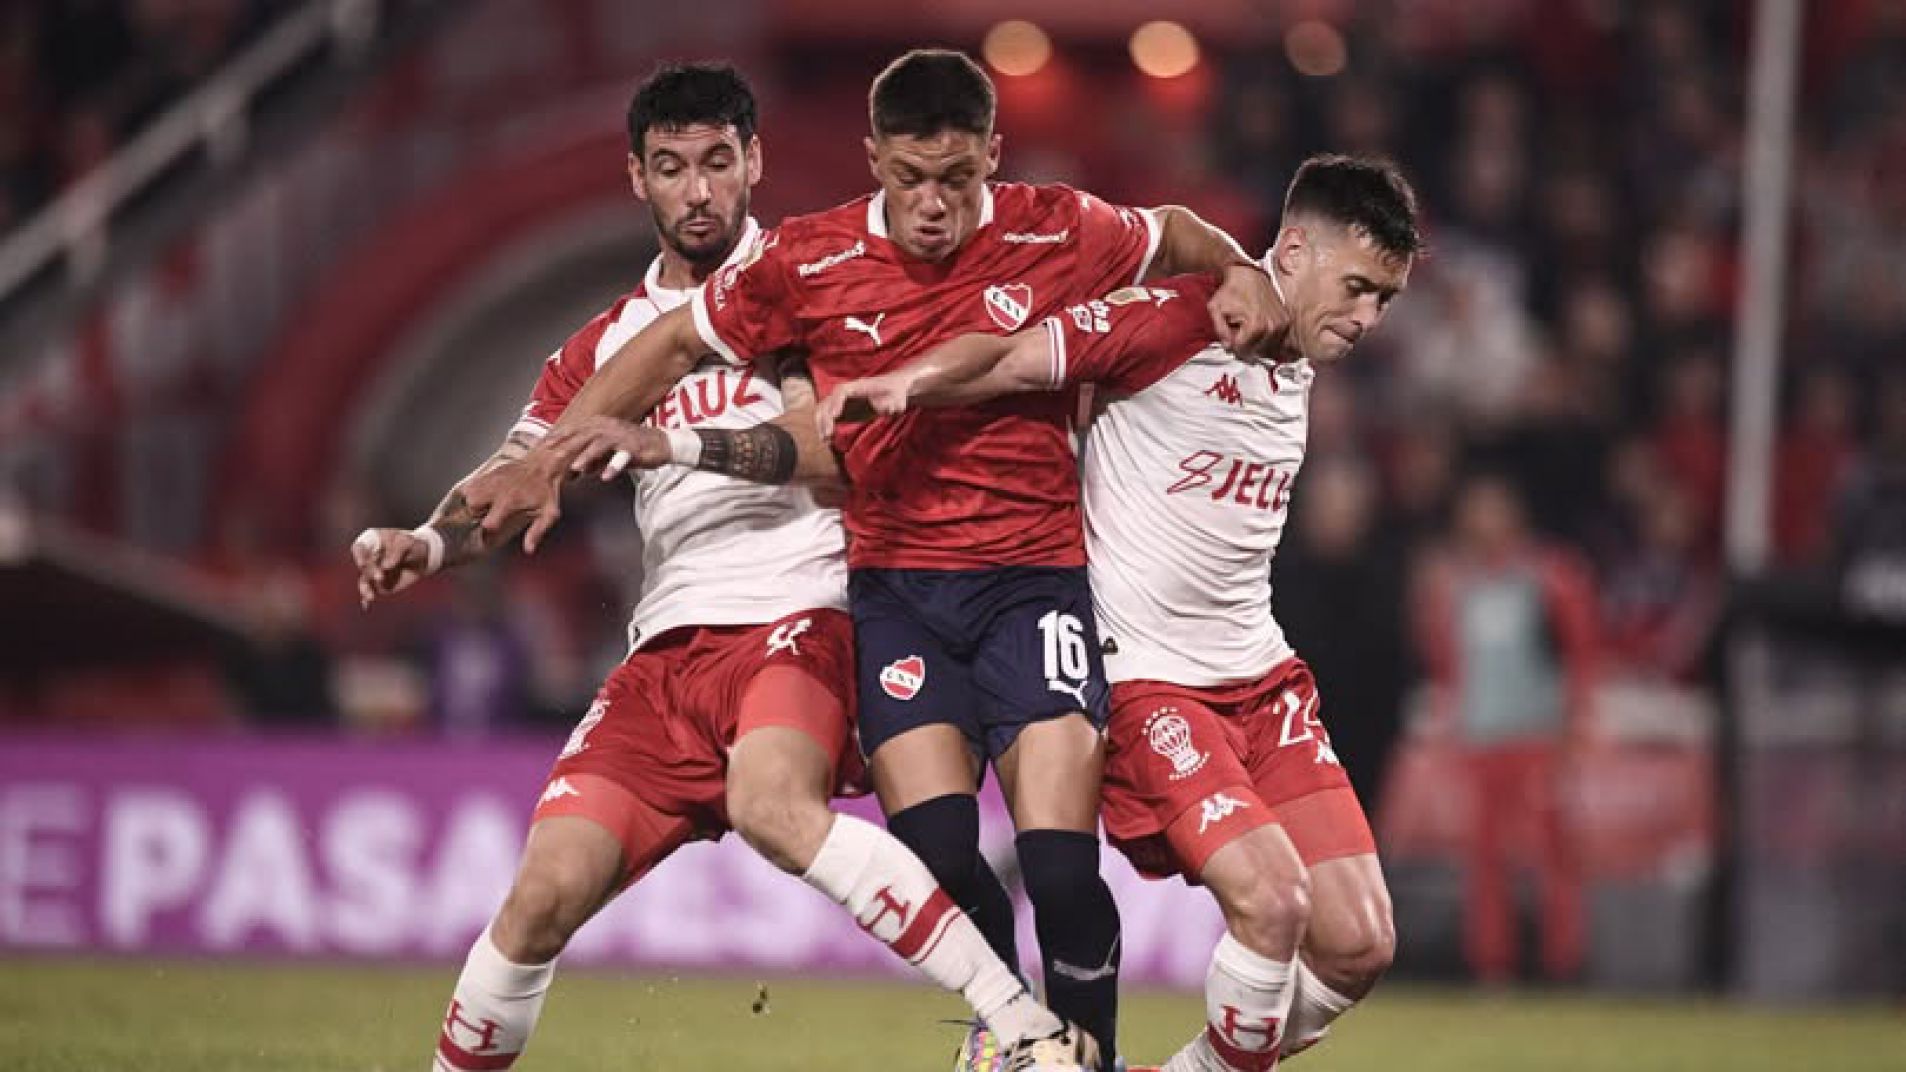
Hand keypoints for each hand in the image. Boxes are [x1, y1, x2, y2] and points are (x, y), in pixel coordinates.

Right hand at [350, 527, 431, 606]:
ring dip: (365, 589)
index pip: (360, 547)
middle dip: (370, 572)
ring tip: (371, 597)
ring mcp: (372, 572)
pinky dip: (366, 599)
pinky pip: (370, 592)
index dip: (359, 555)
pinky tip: (366, 606)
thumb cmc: (415, 546)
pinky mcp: (378, 585)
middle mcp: (369, 557)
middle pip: (363, 565)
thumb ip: (398, 551)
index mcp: (373, 542)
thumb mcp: (410, 543)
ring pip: (364, 581)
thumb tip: (385, 566)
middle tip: (381, 577)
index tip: (362, 563)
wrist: (424, 559)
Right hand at [465, 452, 565, 553]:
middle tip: (486, 514)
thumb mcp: (548, 513)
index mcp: (510, 502)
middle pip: (472, 505)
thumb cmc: (546, 491)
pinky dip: (472, 491)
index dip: (488, 529)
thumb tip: (528, 550)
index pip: (490, 521)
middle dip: (475, 513)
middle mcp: (498, 491)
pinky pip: (471, 483)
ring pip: (468, 493)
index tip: (492, 530)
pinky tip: (482, 495)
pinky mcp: (489, 474)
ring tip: (484, 505)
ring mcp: (491, 480)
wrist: (543, 464)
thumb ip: (537, 532)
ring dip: (472, 501)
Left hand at [553, 416, 670, 479]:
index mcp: (600, 425)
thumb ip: (591, 460)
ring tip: (577, 468)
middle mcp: (609, 427)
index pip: (575, 429)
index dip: (559, 437)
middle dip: (567, 446)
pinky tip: (606, 477)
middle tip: (553, 457)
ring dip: (588, 456)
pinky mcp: (635, 447)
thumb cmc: (632, 448)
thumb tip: (573, 472)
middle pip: (584, 435)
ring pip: (601, 445)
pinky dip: (614, 467)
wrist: (661, 444)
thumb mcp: (607, 453)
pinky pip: (622, 458)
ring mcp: (622, 436)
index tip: (544, 446)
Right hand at [815, 373, 912, 438]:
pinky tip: (827, 440)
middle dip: (825, 418)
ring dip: (821, 424)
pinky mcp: (842, 409)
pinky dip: (825, 426)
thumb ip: (892, 405)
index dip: (836, 403)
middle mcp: (846, 391)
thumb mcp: (898, 399)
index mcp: (858, 386)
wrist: (893, 390)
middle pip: (828, 401)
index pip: (842, 392)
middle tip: (828, 435)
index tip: (834, 416)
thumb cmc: (895, 394)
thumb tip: (885, 408)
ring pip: (824, 409)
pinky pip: (828, 416)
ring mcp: (842, 400)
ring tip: (825, 440)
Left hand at [1209, 262, 1285, 354]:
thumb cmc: (1231, 288)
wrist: (1248, 273)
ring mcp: (1281, 324)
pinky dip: (1265, 337)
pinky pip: (1275, 339)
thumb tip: (1228, 346)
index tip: (1228, 336)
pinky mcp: (1286, 320)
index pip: (1242, 350)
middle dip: (1243, 345)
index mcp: (1256, 325)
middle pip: (1255, 351)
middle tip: (1236, 332)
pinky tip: (1257, 327)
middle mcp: (1272, 326)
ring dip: (1255, 343)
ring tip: (1246, 328)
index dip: (1231, 345)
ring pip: (1265, 347)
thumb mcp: (1215, 309)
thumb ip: (1220, 330)